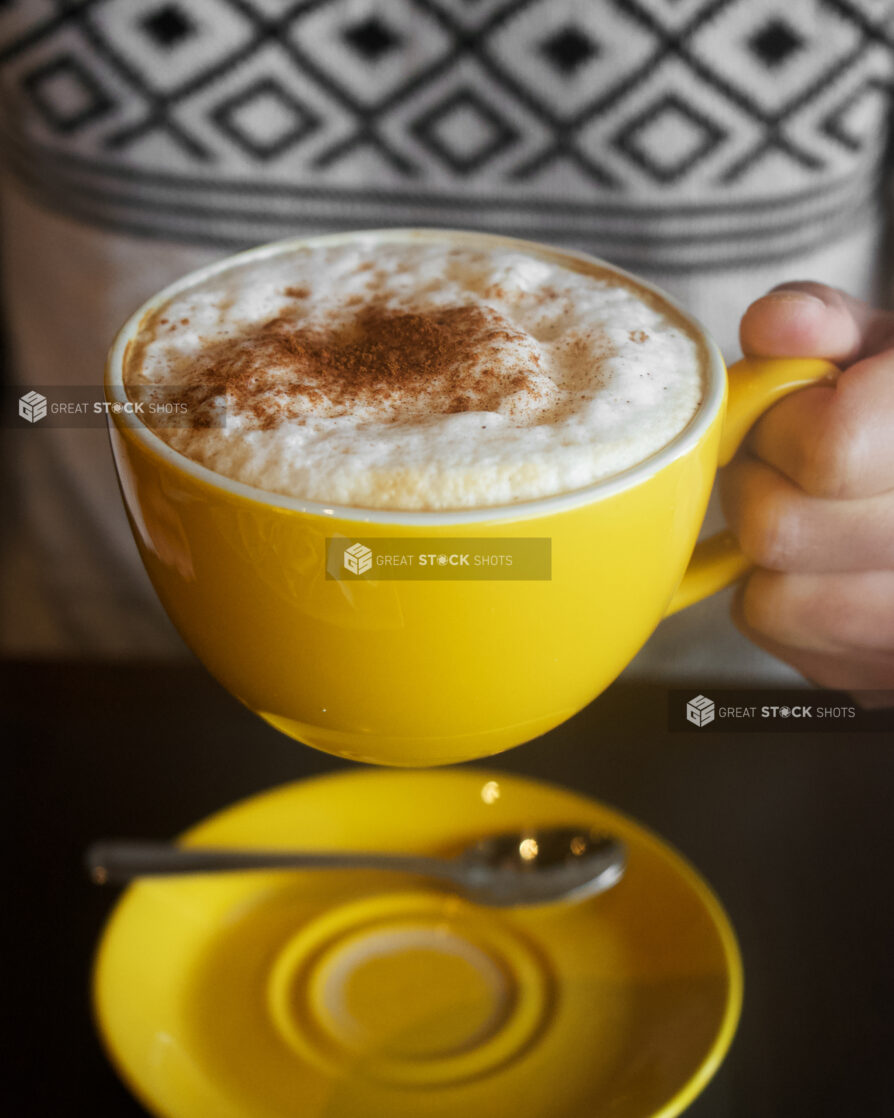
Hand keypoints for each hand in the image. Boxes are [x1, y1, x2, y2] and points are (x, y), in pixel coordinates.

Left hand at [720, 282, 893, 698]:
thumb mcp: (888, 344)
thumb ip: (829, 323)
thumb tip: (775, 326)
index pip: (828, 452)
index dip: (787, 424)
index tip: (802, 409)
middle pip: (779, 528)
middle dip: (762, 483)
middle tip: (793, 462)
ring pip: (772, 596)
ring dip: (767, 550)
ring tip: (813, 512)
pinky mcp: (882, 674)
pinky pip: (780, 634)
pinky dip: (780, 596)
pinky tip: (824, 564)